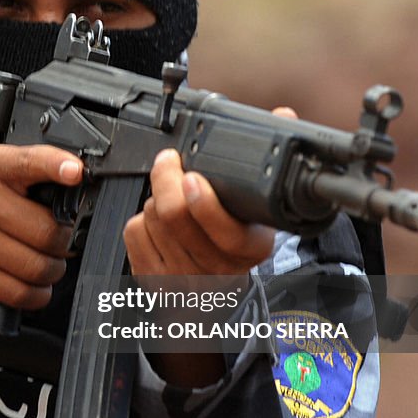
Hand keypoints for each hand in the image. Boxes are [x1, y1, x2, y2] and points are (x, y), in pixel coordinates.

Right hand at [0, 145, 82, 308]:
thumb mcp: (3, 172)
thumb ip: (40, 173)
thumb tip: (80, 184)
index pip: (29, 162)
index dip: (55, 166)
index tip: (75, 172)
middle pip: (46, 232)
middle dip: (64, 242)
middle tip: (59, 242)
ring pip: (36, 267)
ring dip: (52, 270)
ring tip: (44, 261)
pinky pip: (19, 293)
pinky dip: (36, 293)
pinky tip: (32, 282)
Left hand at [126, 106, 296, 386]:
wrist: (213, 302)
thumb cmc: (234, 243)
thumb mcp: (258, 212)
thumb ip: (267, 161)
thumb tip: (284, 115)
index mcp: (249, 249)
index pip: (223, 229)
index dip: (203, 201)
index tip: (192, 174)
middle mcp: (215, 269)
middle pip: (174, 217)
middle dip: (166, 180)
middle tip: (169, 162)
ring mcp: (180, 278)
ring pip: (151, 219)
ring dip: (155, 200)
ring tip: (169, 199)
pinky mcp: (150, 279)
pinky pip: (133, 233)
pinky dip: (139, 219)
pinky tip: (155, 221)